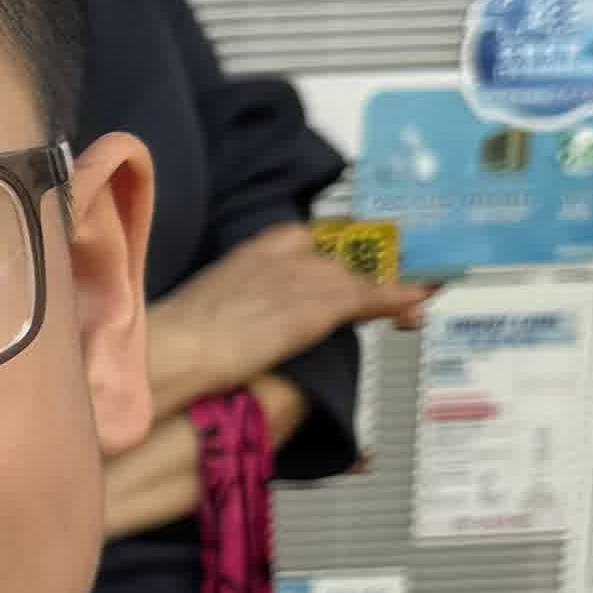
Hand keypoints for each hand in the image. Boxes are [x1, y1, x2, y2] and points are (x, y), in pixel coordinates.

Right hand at [147, 228, 431, 405]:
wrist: (175, 349)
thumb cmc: (178, 341)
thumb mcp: (211, 313)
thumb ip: (237, 309)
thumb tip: (240, 328)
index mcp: (253, 251)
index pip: (310, 243)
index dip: (336, 260)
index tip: (353, 271)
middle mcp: (282, 253)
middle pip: (340, 259)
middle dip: (367, 277)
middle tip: (391, 292)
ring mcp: (302, 276)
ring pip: (360, 277)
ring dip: (390, 291)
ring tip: (414, 303)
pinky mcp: (318, 304)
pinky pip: (370, 296)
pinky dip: (397, 299)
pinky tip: (417, 305)